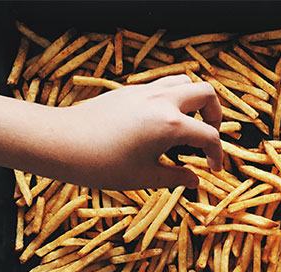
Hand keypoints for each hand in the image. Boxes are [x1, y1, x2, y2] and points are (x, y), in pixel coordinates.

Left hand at [46, 75, 222, 188]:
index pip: (210, 136)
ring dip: (194, 100)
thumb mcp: (144, 177)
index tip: (213, 168)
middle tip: (209, 135)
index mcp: (171, 125)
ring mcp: (145, 91)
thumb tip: (195, 181)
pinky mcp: (129, 90)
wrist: (62, 143)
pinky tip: (161, 122)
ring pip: (184, 82)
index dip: (217, 154)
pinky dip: (172, 98)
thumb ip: (175, 177)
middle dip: (215, 114)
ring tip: (188, 124)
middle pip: (206, 93)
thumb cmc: (102, 165)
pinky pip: (162, 85)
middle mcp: (162, 101)